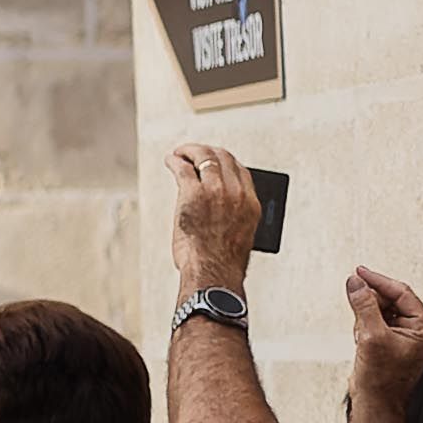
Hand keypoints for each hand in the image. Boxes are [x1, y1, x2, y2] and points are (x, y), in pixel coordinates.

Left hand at [168, 147, 265, 300]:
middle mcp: (237, 194)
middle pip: (224, 158)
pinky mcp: (193, 194)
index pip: (241, 171)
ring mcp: (216, 191)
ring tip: (179, 153)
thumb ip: (233, 214)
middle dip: (207, 152)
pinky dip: (175, 161)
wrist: (213, 271)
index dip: (225, 161)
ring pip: (204, 158)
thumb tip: (219, 205)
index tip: (213, 161)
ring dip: (190, 151)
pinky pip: (183, 169)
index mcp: (252, 204)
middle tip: (194, 152)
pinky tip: (170, 160)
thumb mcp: (239, 234)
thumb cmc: (222, 260)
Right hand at [349, 264, 422, 385]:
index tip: (358, 272)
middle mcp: (418, 329)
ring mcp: (404, 334)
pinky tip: (361, 340)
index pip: (401, 293)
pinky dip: (363, 325)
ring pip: (380, 309)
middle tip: (353, 299)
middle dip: (370, 302)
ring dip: (365, 316)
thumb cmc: (382, 378)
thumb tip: (355, 282)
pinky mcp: (391, 340)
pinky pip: (375, 321)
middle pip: (391, 299)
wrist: (376, 402)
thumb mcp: (371, 336)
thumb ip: (364, 305)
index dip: (378, 281)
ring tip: (361, 334)